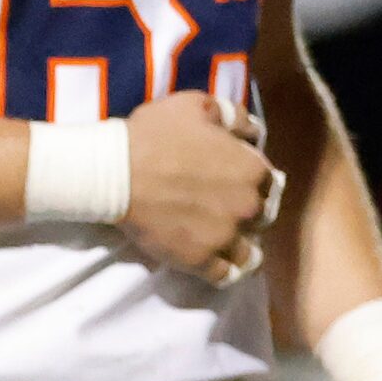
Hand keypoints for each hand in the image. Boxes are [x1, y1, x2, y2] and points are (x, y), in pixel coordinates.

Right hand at [120, 91, 277, 285]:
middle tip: (220, 208)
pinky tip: (211, 260)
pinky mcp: (201, 260)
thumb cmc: (152, 135)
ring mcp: (226, 237)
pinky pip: (224, 275)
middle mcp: (249, 207)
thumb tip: (251, 131)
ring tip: (219, 240)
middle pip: (261, 217)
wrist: (113, 172)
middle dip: (245, 213)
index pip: (268, 182)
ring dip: (238, 246)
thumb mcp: (194, 105)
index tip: (232, 182)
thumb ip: (232, 115)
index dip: (250, 182)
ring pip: (248, 252)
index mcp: (252, 169)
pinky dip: (220, 270)